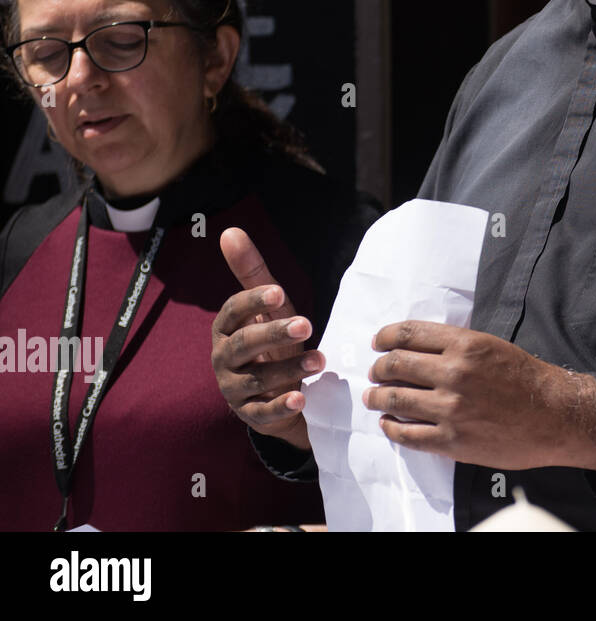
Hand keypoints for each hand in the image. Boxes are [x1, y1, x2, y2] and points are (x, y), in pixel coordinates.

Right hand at [212, 227, 319, 450]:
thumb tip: (230, 230)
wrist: (278, 390)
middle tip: (306, 324)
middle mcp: (224, 358)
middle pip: (243, 345)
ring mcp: (234, 388)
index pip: (232, 312)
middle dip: (273, 333)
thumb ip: (252, 272)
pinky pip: (263, 412)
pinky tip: (301, 398)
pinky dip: (281, 406)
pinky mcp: (251, 414)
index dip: (253, 302)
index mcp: (226, 329)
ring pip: (256, 378)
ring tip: (320, 359)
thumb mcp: (268, 307)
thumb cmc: (272, 341)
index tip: (279, 292)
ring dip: (288, 368)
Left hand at [365, 321, 595, 471]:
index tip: (378, 343)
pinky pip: (407, 434)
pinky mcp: (451, 440)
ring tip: (374, 397)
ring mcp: (450, 409)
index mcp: (465, 344)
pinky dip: (391, 428)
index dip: (385, 337)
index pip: (407, 334)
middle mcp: (454, 373)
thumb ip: (454, 346)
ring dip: (377, 397)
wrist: (554, 415)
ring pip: (394, 399)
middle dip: (378, 368)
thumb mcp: (491, 346)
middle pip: (395, 365)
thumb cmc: (525, 379)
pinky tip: (389, 423)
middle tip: (376, 373)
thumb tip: (416, 350)